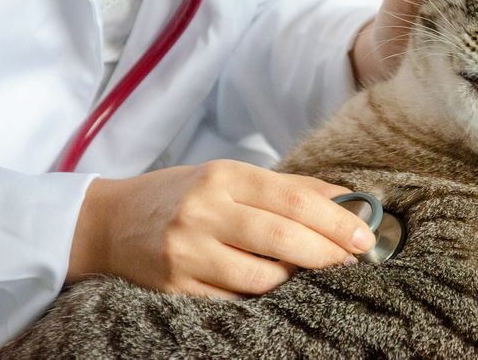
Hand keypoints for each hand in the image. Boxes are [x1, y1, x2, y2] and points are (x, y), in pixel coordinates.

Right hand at [67, 160, 376, 298]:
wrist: (113, 221)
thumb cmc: (184, 194)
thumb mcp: (231, 176)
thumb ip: (289, 187)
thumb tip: (346, 199)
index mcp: (224, 176)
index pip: (294, 199)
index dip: (335, 220)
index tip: (363, 236)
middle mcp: (204, 211)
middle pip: (283, 238)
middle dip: (328, 253)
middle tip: (353, 259)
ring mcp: (186, 252)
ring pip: (262, 277)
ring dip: (295, 279)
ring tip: (306, 272)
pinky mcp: (175, 288)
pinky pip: (235, 300)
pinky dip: (262, 296)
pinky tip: (272, 286)